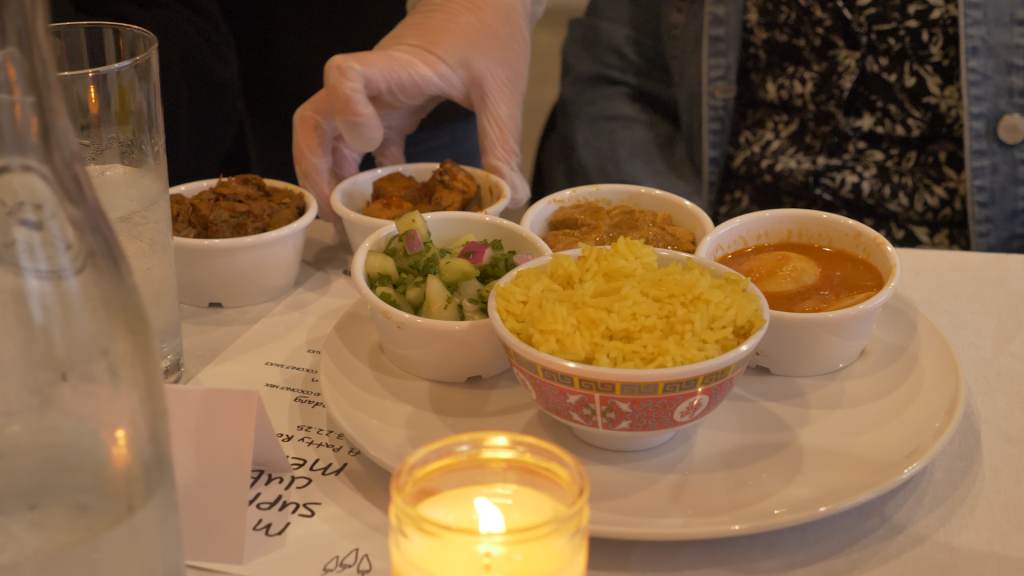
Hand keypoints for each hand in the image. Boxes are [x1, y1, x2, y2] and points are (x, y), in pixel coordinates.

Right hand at [293, 0, 533, 221]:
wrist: (486, 3)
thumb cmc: (489, 31)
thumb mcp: (502, 88)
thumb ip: (503, 142)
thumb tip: (512, 196)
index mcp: (396, 67)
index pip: (343, 76)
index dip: (344, 112)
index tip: (370, 144)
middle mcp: (375, 83)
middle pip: (317, 118)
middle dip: (314, 166)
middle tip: (330, 211)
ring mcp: (378, 97)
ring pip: (330, 133)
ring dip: (330, 174)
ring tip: (342, 216)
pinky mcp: (392, 109)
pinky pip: (362, 143)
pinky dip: (364, 172)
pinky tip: (378, 202)